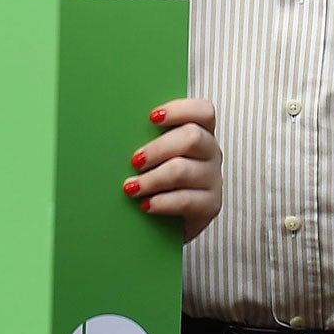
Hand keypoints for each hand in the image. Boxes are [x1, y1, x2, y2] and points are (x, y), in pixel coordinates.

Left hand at [124, 97, 221, 242]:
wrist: (168, 223)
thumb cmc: (159, 181)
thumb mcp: (156, 156)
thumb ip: (148, 139)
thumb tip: (119, 128)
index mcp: (202, 132)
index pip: (203, 112)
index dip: (179, 110)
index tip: (151, 118)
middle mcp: (211, 152)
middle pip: (192, 137)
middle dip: (157, 148)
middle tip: (135, 161)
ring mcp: (213, 179)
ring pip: (183, 170)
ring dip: (152, 179)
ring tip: (131, 187)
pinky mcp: (210, 205)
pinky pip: (185, 200)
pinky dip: (161, 202)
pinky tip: (146, 204)